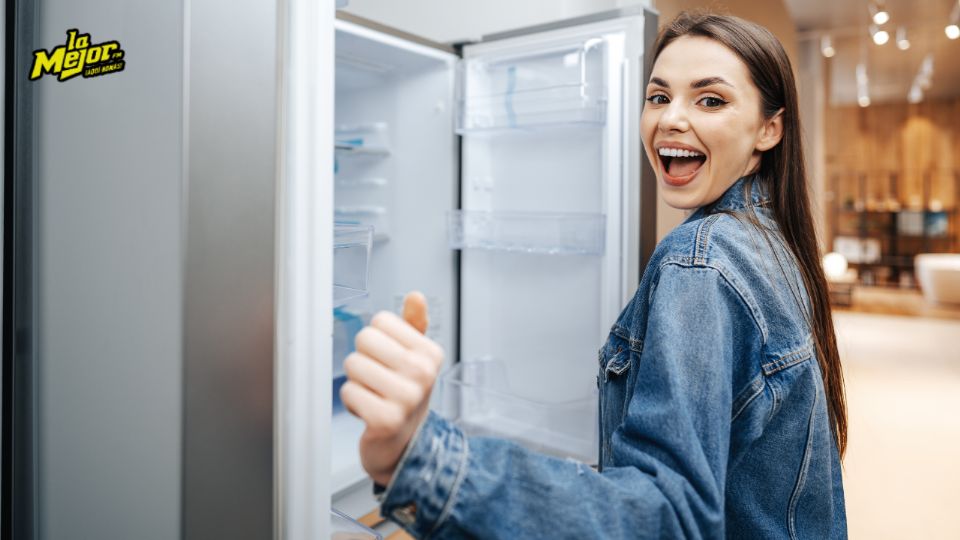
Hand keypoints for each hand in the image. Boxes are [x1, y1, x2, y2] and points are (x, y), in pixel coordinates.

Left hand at [339, 291, 443, 485]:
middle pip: (364, 339)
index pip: (380, 321)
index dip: (378, 341)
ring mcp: (406, 397)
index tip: (390, 362)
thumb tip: (416, 296)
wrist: (407, 444)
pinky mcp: (385, 419)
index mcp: (430, 353)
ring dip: (357, 383)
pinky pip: (348, 392)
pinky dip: (352, 403)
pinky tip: (369, 411)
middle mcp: (423, 373)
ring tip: (375, 396)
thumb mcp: (415, 357)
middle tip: (379, 380)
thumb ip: (413, 325)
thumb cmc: (406, 395)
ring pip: (353, 365)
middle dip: (364, 360)